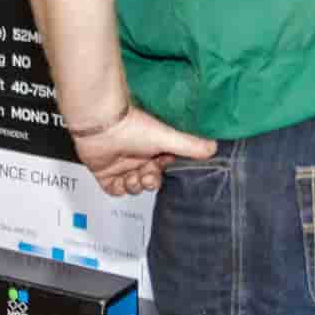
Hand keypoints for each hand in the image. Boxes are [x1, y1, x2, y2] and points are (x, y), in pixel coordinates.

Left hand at [70, 101, 216, 196]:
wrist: (101, 125)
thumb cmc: (131, 125)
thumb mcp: (166, 137)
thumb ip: (190, 145)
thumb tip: (214, 147)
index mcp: (151, 146)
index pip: (163, 167)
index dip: (164, 172)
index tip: (163, 168)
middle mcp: (136, 155)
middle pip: (150, 179)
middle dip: (150, 181)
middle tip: (148, 175)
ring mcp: (120, 163)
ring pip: (134, 186)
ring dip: (135, 185)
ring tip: (133, 176)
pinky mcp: (104, 171)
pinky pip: (113, 189)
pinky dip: (119, 189)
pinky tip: (121, 180)